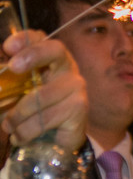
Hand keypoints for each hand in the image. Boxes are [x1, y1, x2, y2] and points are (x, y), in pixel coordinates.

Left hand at [2, 32, 87, 150]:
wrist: (55, 140)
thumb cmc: (33, 111)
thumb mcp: (15, 93)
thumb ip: (5, 82)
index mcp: (49, 60)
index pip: (41, 39)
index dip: (25, 39)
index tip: (7, 48)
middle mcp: (67, 69)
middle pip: (54, 51)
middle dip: (32, 56)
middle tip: (13, 67)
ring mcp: (76, 88)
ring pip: (41, 95)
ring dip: (16, 115)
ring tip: (9, 126)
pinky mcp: (79, 109)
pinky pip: (45, 118)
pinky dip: (26, 131)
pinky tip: (21, 136)